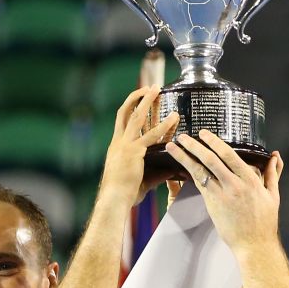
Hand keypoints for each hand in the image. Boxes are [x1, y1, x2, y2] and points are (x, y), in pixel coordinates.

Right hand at [100, 85, 178, 207]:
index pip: (122, 121)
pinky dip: (164, 126)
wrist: (114, 200)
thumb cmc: (124, 193)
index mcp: (116, 146)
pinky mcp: (134, 152)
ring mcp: (126, 146)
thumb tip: (171, 168)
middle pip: (127, 112)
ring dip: (147, 101)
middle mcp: (119, 142)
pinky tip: (174, 117)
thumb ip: (156, 170)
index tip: (139, 98)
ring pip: (137, 117)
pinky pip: (152, 136)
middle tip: (150, 87)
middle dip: (138, 98)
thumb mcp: (139, 177)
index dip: (130, 107)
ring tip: (157, 89)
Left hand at [165, 130, 282, 252]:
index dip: (214, 142)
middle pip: (211, 159)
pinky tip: (180, 166)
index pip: (229, 155)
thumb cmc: (265, 222)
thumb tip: (275, 156)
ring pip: (200, 171)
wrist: (254, 245)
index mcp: (251, 180)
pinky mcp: (213, 205)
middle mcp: (235, 185)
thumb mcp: (273, 195)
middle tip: (183, 136)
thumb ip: (273, 173)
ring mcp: (222, 195)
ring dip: (185, 157)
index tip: (203, 133)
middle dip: (194, 146)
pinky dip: (189, 174)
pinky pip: (199, 186)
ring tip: (173, 147)